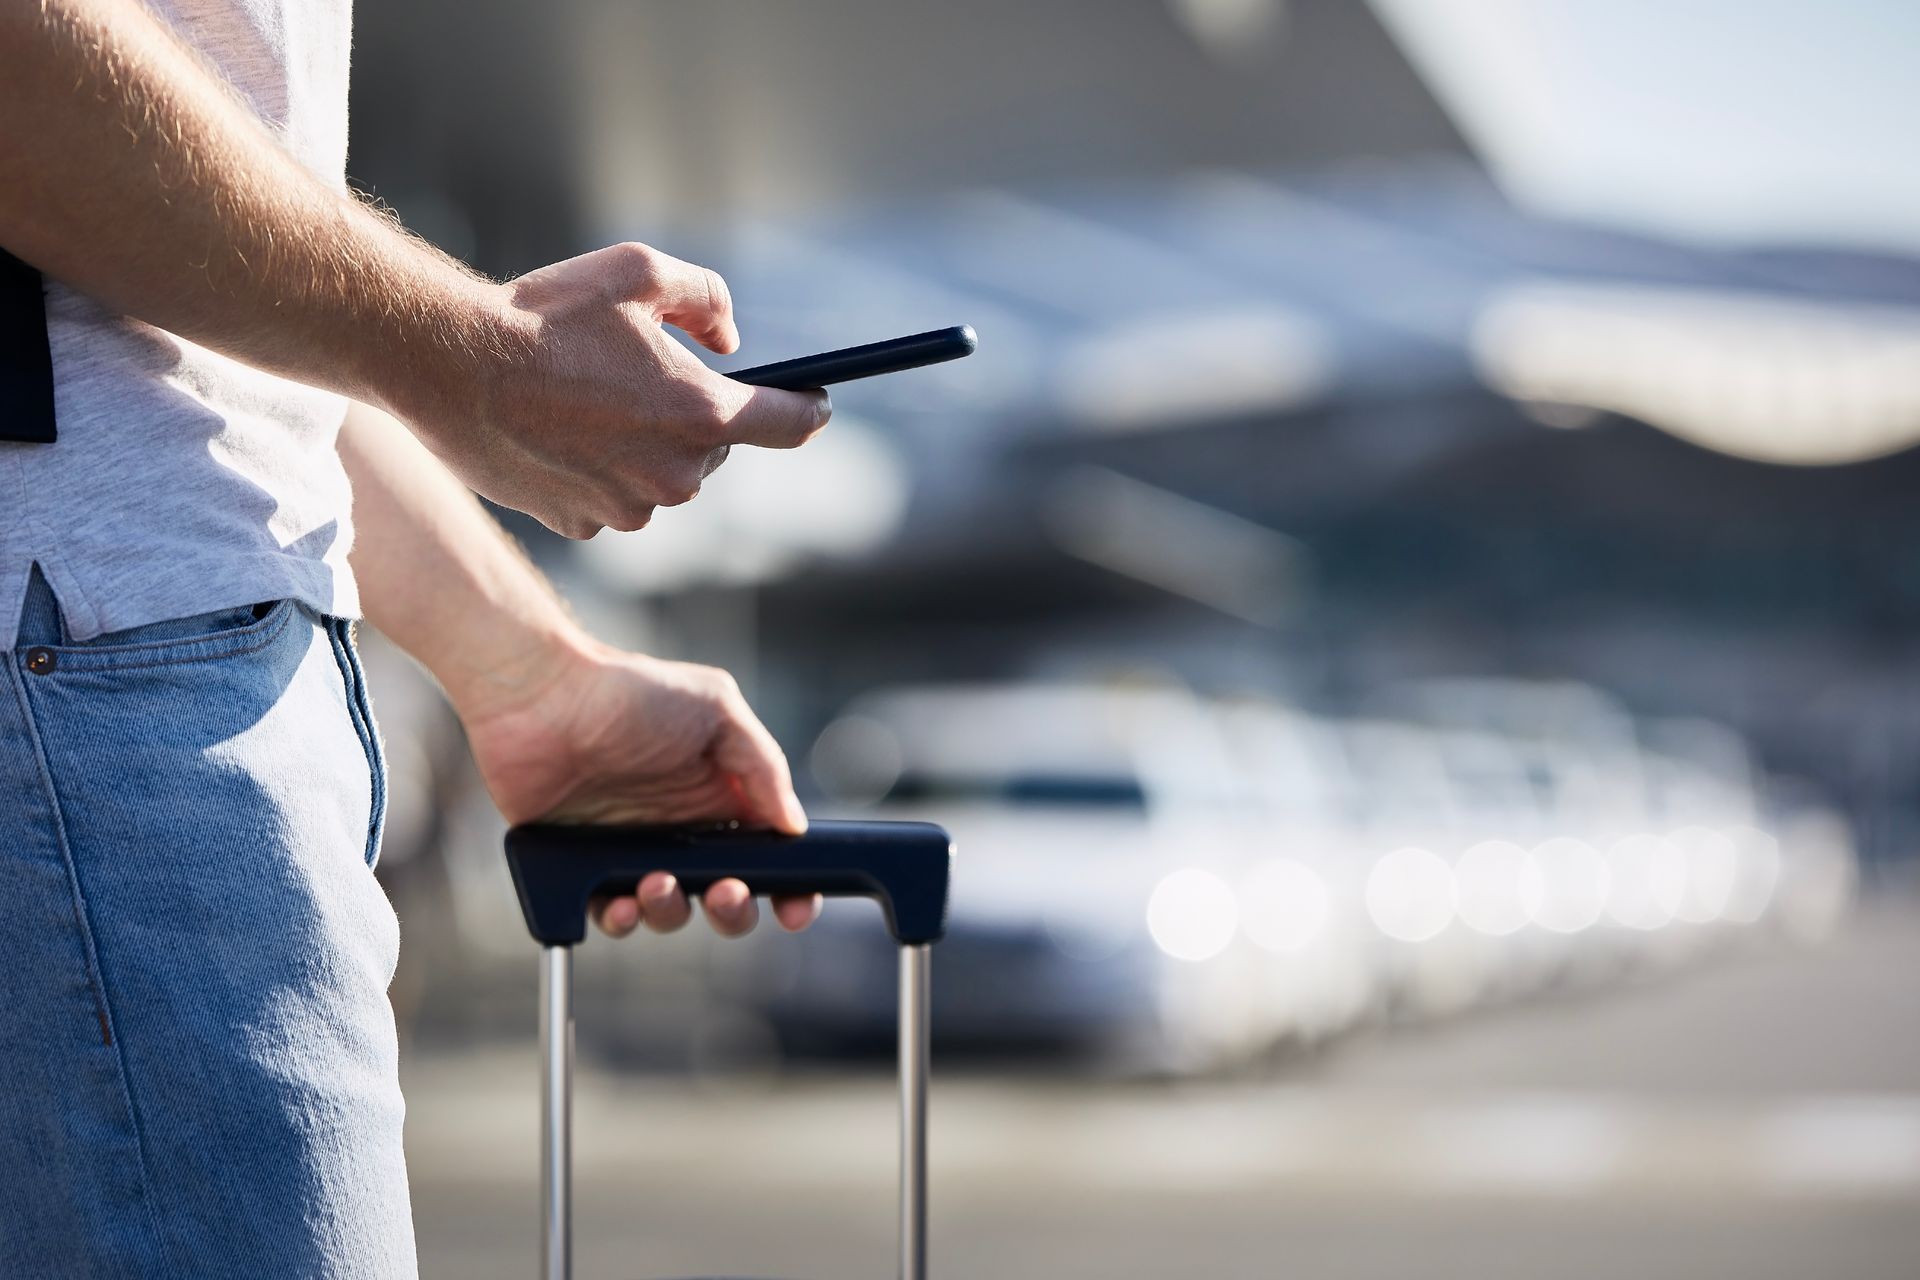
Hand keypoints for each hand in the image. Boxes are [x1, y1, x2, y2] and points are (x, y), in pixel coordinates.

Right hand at [403, 242, 831, 538]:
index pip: (790, 424)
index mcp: (701, 414)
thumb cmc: (545, 314)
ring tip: (584, 399)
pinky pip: (611, 496)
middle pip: (712, 446)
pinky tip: (557, 432)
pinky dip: (596, 469)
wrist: (448, 366)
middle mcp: (675, 475)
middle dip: (690, 412)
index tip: (817, 402)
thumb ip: (707, 299)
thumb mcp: (640, 272)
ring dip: (641, 442)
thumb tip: (729, 343)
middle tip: (637, 373)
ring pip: (660, 475)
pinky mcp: (583, 524)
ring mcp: (629, 508)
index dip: (809, 409)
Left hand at [457, 634, 820, 938]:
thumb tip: (793, 826)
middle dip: (734, 910)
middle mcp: (682, 827)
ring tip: (657, 883)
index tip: (795, 907)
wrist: (540, 697)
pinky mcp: (584, 864)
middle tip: (724, 893)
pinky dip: (620, 917)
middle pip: (726, 895)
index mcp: (721, 794)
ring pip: (671, 911)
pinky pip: (610, 911)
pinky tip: (617, 901)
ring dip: (673, 912)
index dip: (789, 885)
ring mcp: (633, 849)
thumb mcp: (716, 709)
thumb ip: (763, 766)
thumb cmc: (628, 692)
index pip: (768, 853)